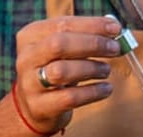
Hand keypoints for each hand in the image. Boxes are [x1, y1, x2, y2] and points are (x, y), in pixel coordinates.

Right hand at [13, 16, 124, 132]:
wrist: (36, 106)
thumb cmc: (57, 69)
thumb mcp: (64, 49)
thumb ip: (86, 37)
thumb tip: (114, 29)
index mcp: (31, 36)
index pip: (62, 24)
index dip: (92, 26)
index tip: (116, 29)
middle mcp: (26, 58)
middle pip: (58, 44)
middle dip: (92, 44)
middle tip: (114, 49)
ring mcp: (29, 83)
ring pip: (61, 71)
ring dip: (91, 68)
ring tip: (105, 70)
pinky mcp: (39, 106)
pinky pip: (70, 97)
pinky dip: (93, 92)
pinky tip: (106, 88)